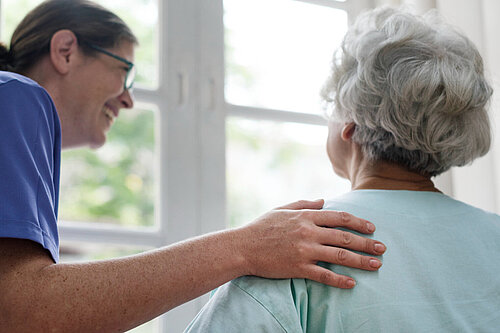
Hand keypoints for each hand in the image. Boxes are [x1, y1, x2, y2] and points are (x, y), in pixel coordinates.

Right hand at [238, 199, 385, 288]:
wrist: (242, 246)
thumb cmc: (261, 227)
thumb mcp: (282, 209)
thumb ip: (304, 204)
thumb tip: (323, 201)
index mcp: (306, 216)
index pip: (339, 217)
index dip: (359, 222)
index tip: (371, 228)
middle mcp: (308, 232)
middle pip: (345, 236)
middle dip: (367, 243)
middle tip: (382, 248)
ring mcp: (304, 250)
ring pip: (339, 255)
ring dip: (361, 261)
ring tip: (376, 265)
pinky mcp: (298, 267)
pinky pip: (324, 274)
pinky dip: (339, 280)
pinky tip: (352, 283)